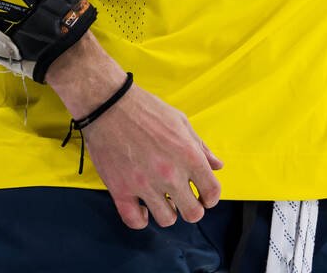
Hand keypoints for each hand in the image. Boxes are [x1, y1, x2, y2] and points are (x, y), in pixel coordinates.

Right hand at [49, 34, 222, 228]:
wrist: (108, 105)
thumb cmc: (147, 109)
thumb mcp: (181, 122)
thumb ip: (201, 147)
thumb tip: (217, 166)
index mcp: (188, 155)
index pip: (212, 192)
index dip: (210, 197)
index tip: (204, 196)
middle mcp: (169, 174)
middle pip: (192, 214)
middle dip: (192, 209)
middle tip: (184, 200)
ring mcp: (144, 184)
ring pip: (166, 220)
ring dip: (167, 213)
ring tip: (162, 201)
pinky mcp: (120, 190)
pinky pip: (135, 221)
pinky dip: (140, 219)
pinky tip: (142, 207)